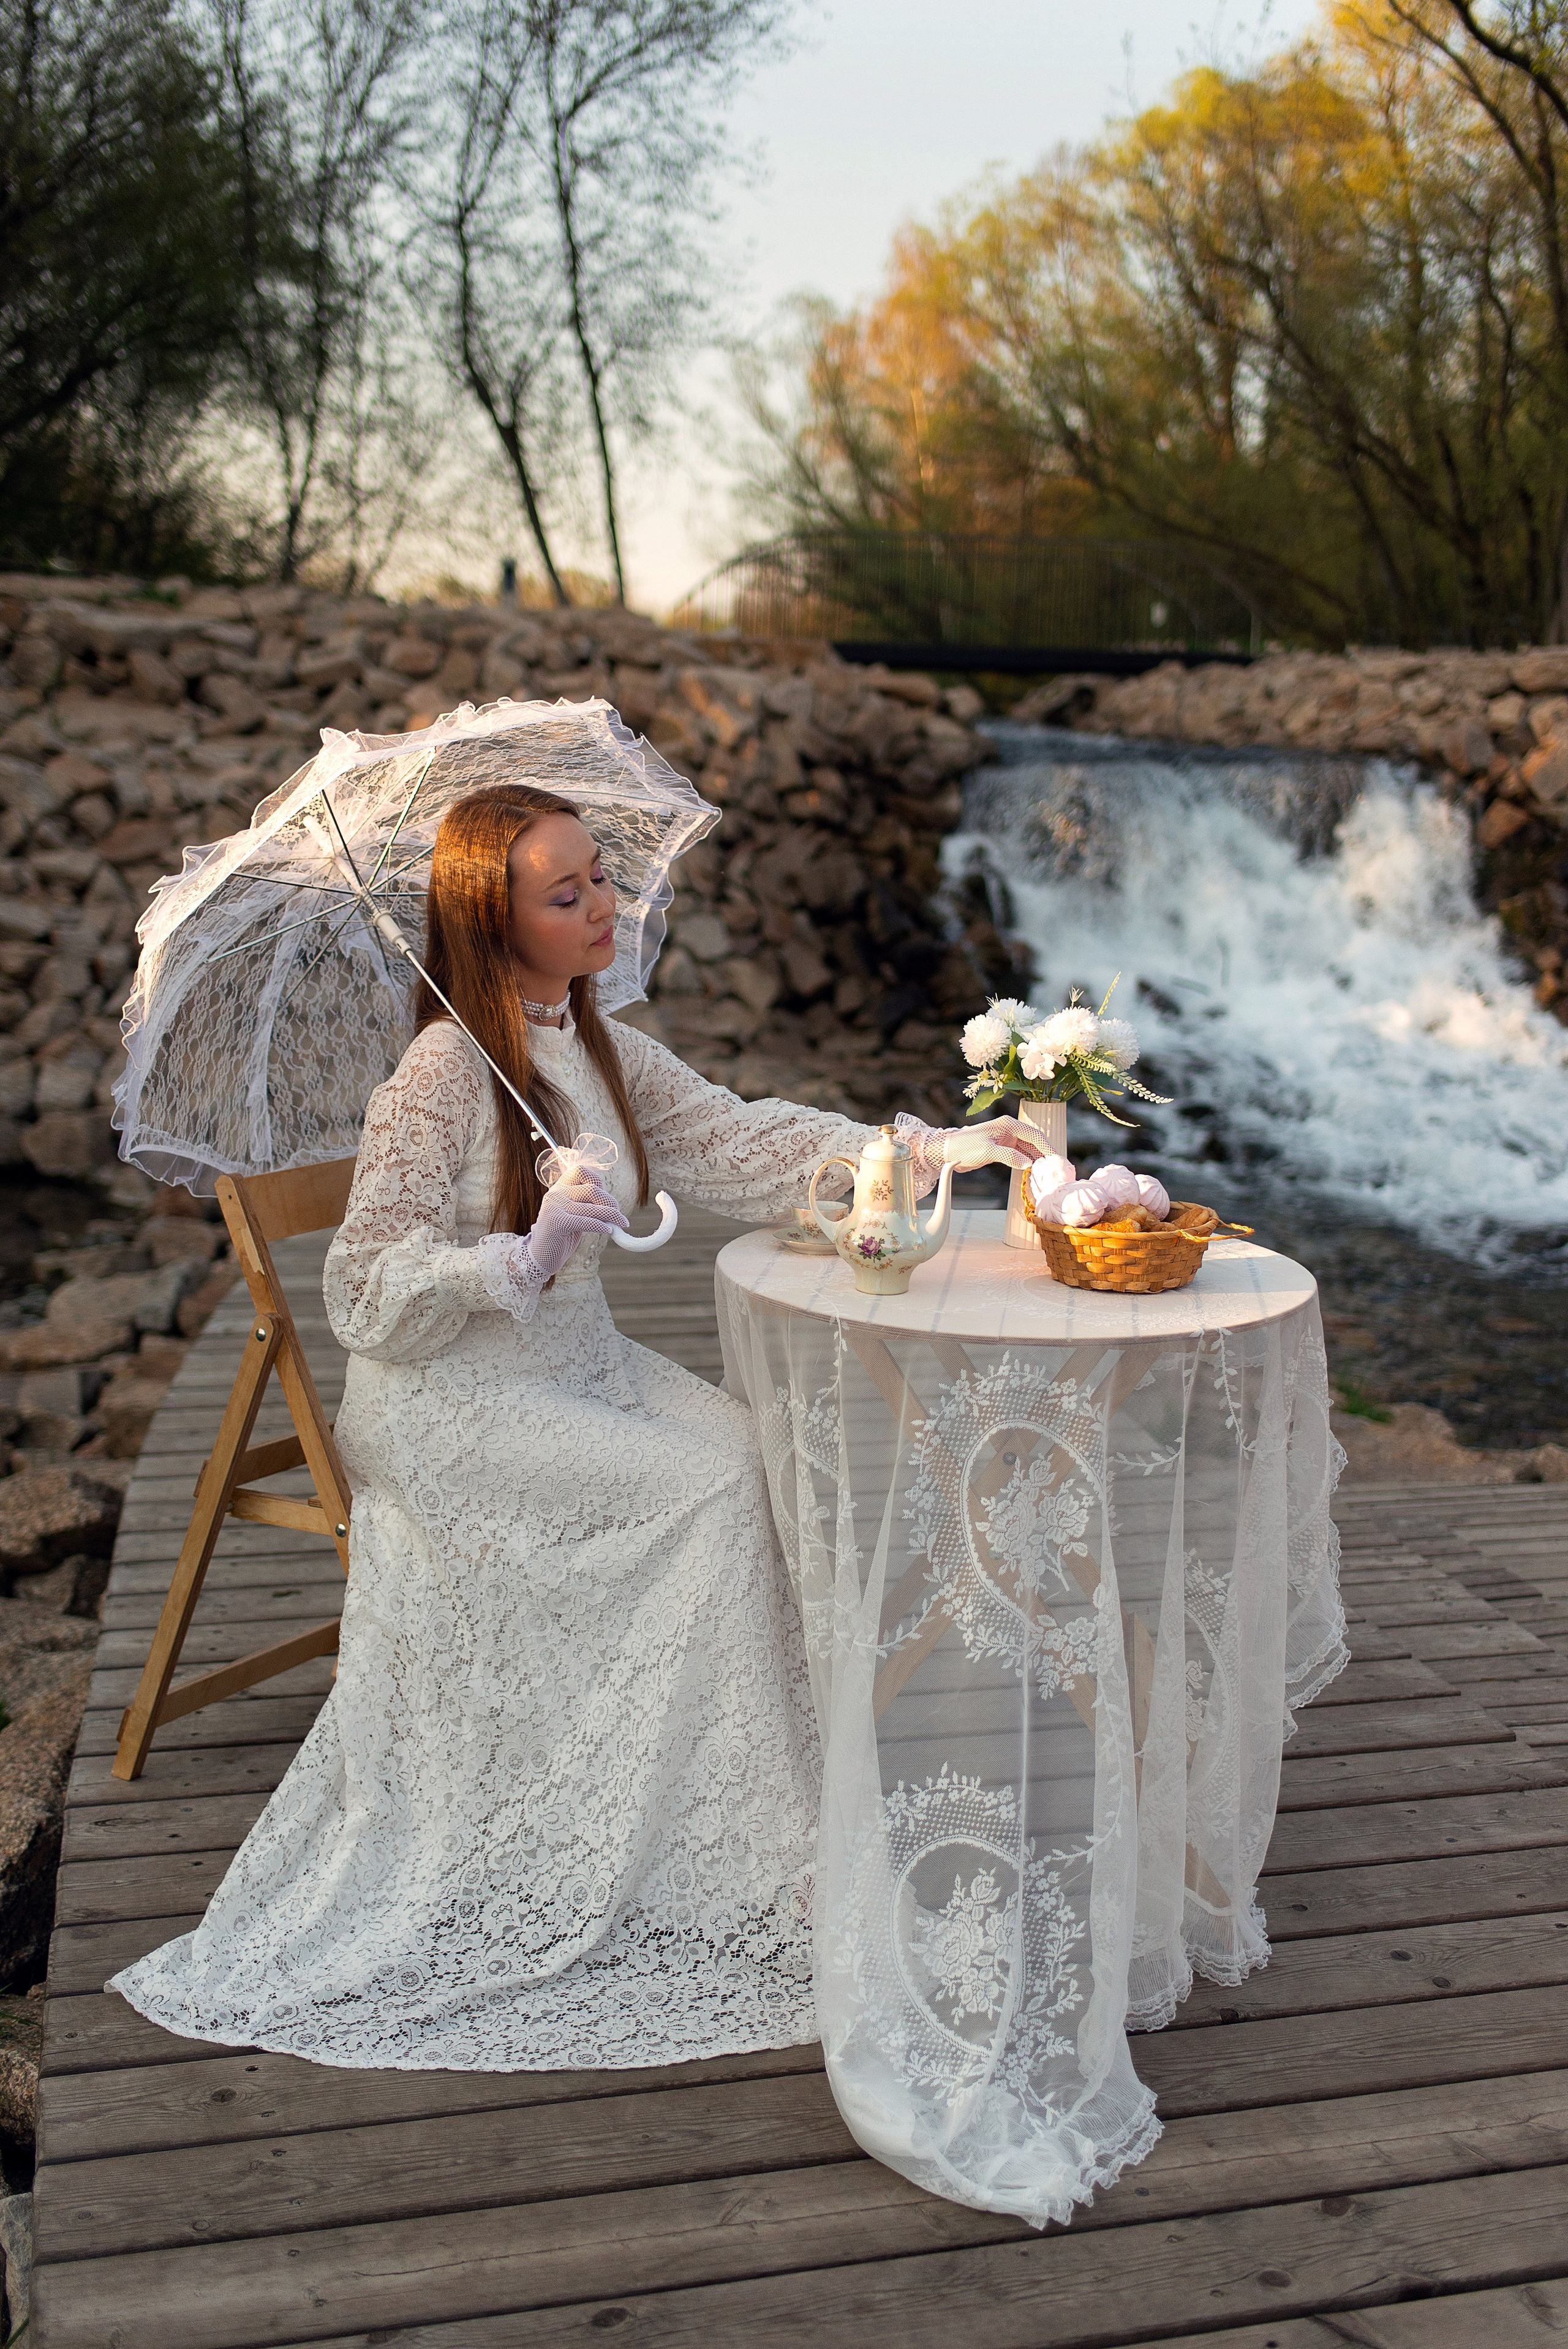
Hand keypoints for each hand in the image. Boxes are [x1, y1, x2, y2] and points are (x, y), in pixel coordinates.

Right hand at [525, 1170, 627, 1279]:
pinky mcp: (557, 1222)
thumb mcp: (574, 1214)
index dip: (597, 1181)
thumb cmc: (561, 1236)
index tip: (605, 1198)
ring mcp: (554, 1206)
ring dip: (612, 1215)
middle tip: (619, 1216)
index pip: (581, 1171)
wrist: (540, 1256)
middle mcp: (555, 1193)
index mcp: (559, 1187)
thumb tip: (612, 1203)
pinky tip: (609, 1231)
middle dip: (610, 1202)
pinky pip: (586, 1221)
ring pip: (592, 1207)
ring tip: (622, 1223)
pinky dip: (601, 1225)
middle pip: (591, 1189)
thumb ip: (587, 1203)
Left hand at [932, 1116, 1049, 1172]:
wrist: (947, 1151)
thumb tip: (1028, 1164)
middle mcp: (1010, 1130)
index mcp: (1009, 1125)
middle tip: (1055, 1170)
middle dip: (1045, 1155)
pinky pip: (1020, 1155)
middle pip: (1035, 1142)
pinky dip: (1027, 1163)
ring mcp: (1007, 1139)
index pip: (1035, 1135)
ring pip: (1029, 1149)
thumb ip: (1010, 1156)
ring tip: (1046, 1174)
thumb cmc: (965, 1147)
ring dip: (1037, 1160)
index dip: (1047, 1148)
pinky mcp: (1002, 1149)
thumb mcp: (988, 1151)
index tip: (1057, 1161)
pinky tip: (1033, 1173)